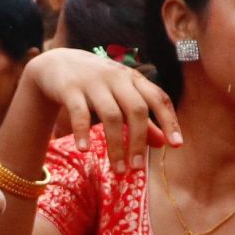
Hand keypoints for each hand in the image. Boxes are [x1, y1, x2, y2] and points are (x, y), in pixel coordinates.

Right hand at [17, 48, 182, 171]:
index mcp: (133, 79)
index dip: (169, 120)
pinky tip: (84, 151)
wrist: (57, 63)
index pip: (158, 98)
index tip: (176, 145)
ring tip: (119, 171)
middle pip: (136, 110)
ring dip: (116, 146)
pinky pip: (79, 113)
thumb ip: (142, 119)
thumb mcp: (121, 96)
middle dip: (139, 140)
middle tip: (138, 168)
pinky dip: (83, 132)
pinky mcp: (70, 88)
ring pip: (111, 116)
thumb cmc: (97, 84)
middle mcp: (116, 78)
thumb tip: (163, 143)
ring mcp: (93, 82)